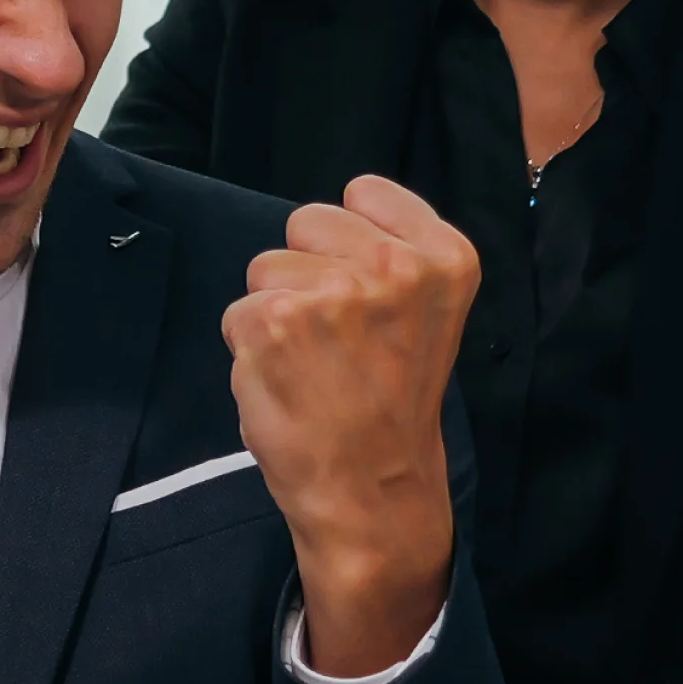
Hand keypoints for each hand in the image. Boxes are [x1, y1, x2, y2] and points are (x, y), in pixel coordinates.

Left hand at [230, 178, 480, 678]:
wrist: (373, 491)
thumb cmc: (392, 406)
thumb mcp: (429, 314)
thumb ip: (395, 256)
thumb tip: (335, 215)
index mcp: (445, 258)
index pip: (365, 192)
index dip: (350, 241)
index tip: (368, 293)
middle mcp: (393, 267)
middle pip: (307, 221)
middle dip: (308, 270)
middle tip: (338, 339)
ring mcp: (331, 292)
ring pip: (266, 267)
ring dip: (276, 311)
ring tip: (314, 364)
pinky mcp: (274, 322)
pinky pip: (237, 311)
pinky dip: (249, 348)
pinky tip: (286, 382)